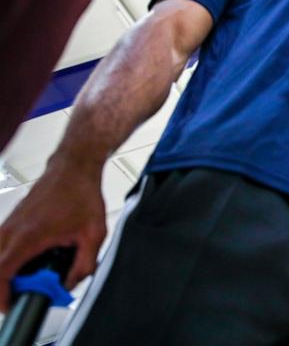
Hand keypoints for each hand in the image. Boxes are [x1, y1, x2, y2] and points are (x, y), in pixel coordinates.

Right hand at [0, 161, 105, 311]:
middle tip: (35, 287)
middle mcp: (11, 231)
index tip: (11, 306)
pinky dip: (14, 259)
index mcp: (29, 237)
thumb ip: (84, 265)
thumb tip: (70, 284)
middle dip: (11, 286)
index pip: (1, 274)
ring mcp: (7, 225)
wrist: (73, 168)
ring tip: (39, 271)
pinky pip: (2, 248)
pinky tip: (37, 257)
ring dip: (13, 272)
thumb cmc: (81, 194)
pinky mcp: (10, 223)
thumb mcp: (93, 235)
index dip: (2, 296)